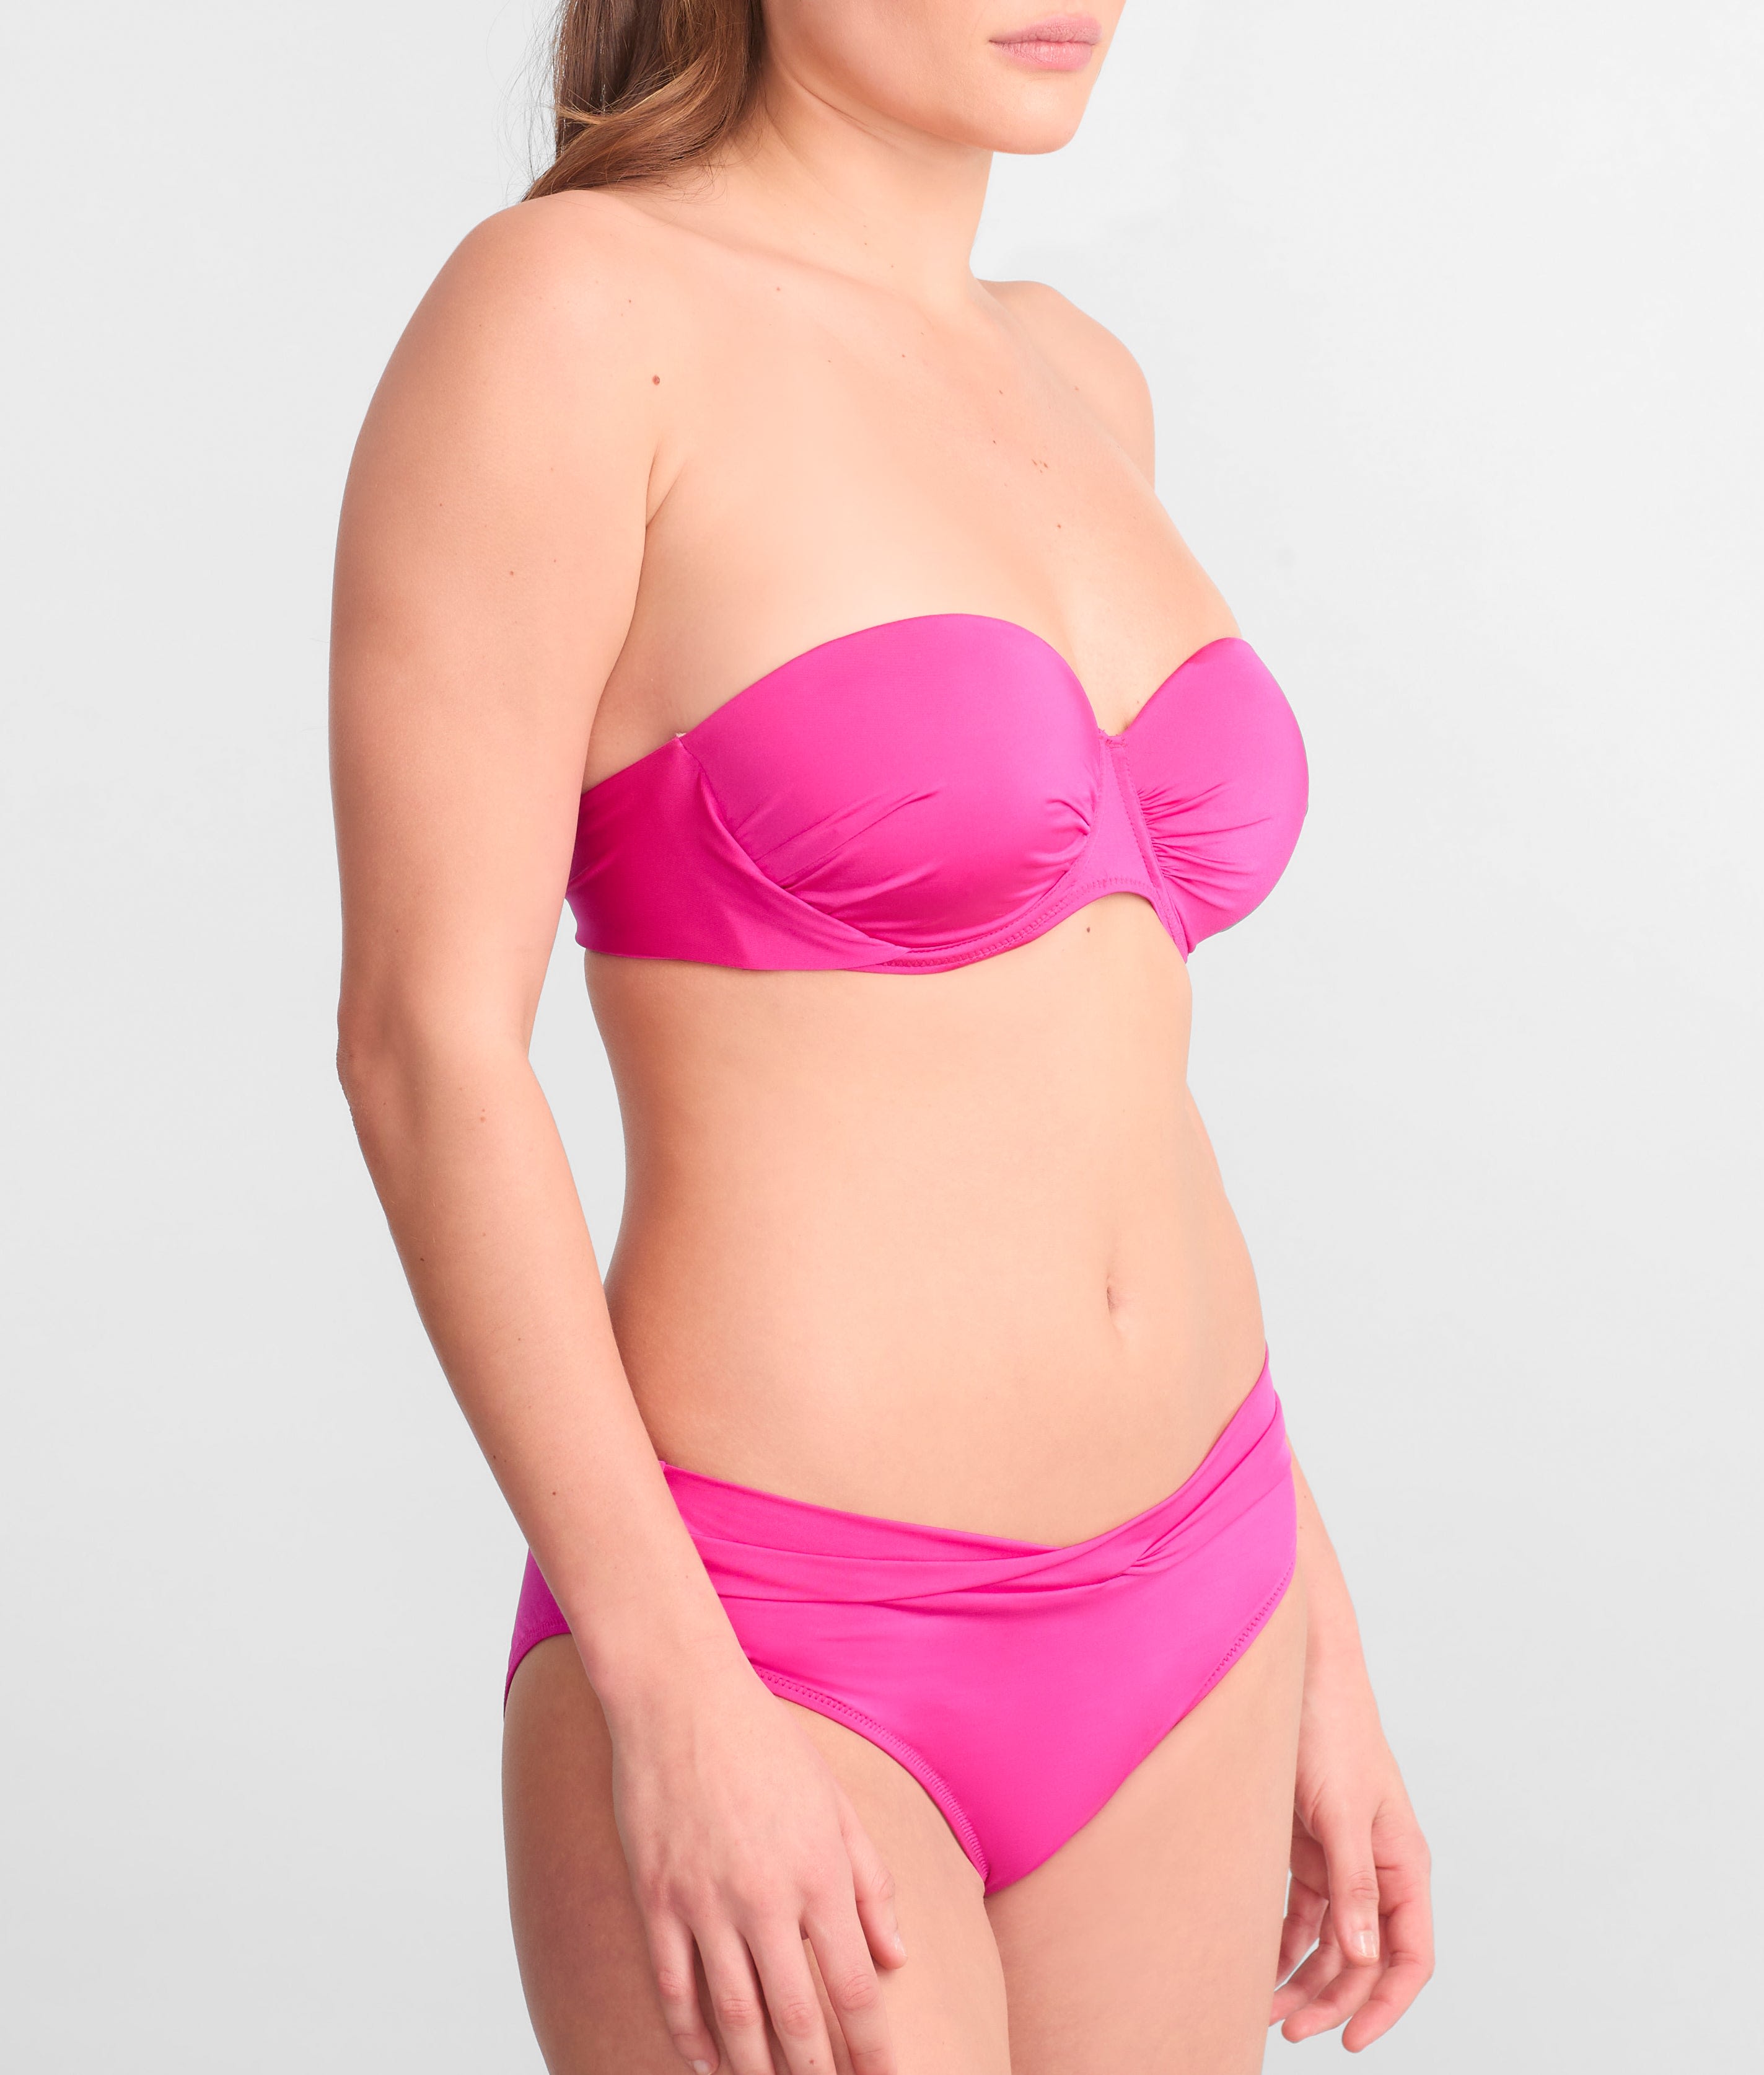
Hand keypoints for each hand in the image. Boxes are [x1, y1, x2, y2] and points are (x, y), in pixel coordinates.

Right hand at [608, 1657, 906, 2074]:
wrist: (681, 1700)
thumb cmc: (767, 1745)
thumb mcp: (836, 1805)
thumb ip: (872, 1883)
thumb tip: (897, 1957)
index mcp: (820, 1873)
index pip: (855, 1987)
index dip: (873, 2048)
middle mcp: (766, 1899)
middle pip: (798, 2019)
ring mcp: (706, 1903)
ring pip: (735, 2017)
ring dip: (758, 2071)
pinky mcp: (657, 1900)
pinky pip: (674, 1988)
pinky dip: (690, 2038)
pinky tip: (706, 2067)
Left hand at [1271, 1653, 1432, 2049]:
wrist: (1297, 1672)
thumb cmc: (1332, 1729)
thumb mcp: (1343, 1811)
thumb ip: (1354, 1885)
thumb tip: (1361, 1957)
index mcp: (1402, 1863)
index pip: (1409, 1955)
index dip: (1386, 2004)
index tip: (1352, 2040)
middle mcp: (1376, 1867)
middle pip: (1363, 1958)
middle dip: (1331, 1999)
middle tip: (1288, 2031)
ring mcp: (1340, 1858)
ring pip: (1329, 1940)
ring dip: (1302, 1977)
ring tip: (1265, 2009)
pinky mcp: (1305, 1845)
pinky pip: (1300, 1911)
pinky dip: (1282, 1941)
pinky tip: (1259, 1964)